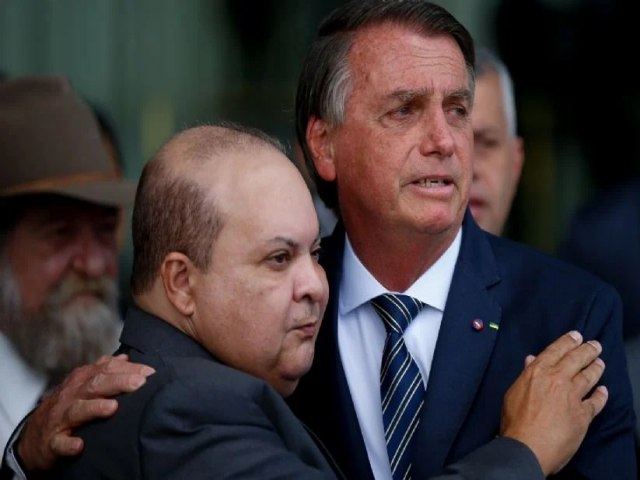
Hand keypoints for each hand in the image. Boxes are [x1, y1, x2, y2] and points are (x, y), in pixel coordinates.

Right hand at [17, 354, 154, 471]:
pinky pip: (59, 443)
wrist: (36, 434)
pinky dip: (68, 444)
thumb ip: (105, 371)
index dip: (129, 369)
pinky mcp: (52, 442)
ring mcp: (61, 418)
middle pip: (95, 384)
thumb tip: (126, 358)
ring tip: (113, 407)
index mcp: (82, 380)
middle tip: (140, 383)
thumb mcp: (84, 384)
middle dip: (118, 382)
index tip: (150, 373)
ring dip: (94, 408)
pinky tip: (79, 446)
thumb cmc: (68, 406)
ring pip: (78, 410)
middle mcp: (72, 395)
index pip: (107, 368)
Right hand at [500, 330, 607, 475]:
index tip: (577, 336)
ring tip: (600, 363)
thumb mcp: (513, 393)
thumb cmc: (515, 422)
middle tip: (595, 345)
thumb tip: (531, 360)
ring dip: (596, 368)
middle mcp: (557, 379)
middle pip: (577, 359)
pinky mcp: (583, 415)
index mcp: (537, 372)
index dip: (568, 341)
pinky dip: (601, 395)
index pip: (556, 350)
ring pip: (589, 377)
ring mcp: (572, 396)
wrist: (526, 447)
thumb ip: (525, 375)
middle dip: (587, 350)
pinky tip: (603, 391)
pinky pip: (596, 401)